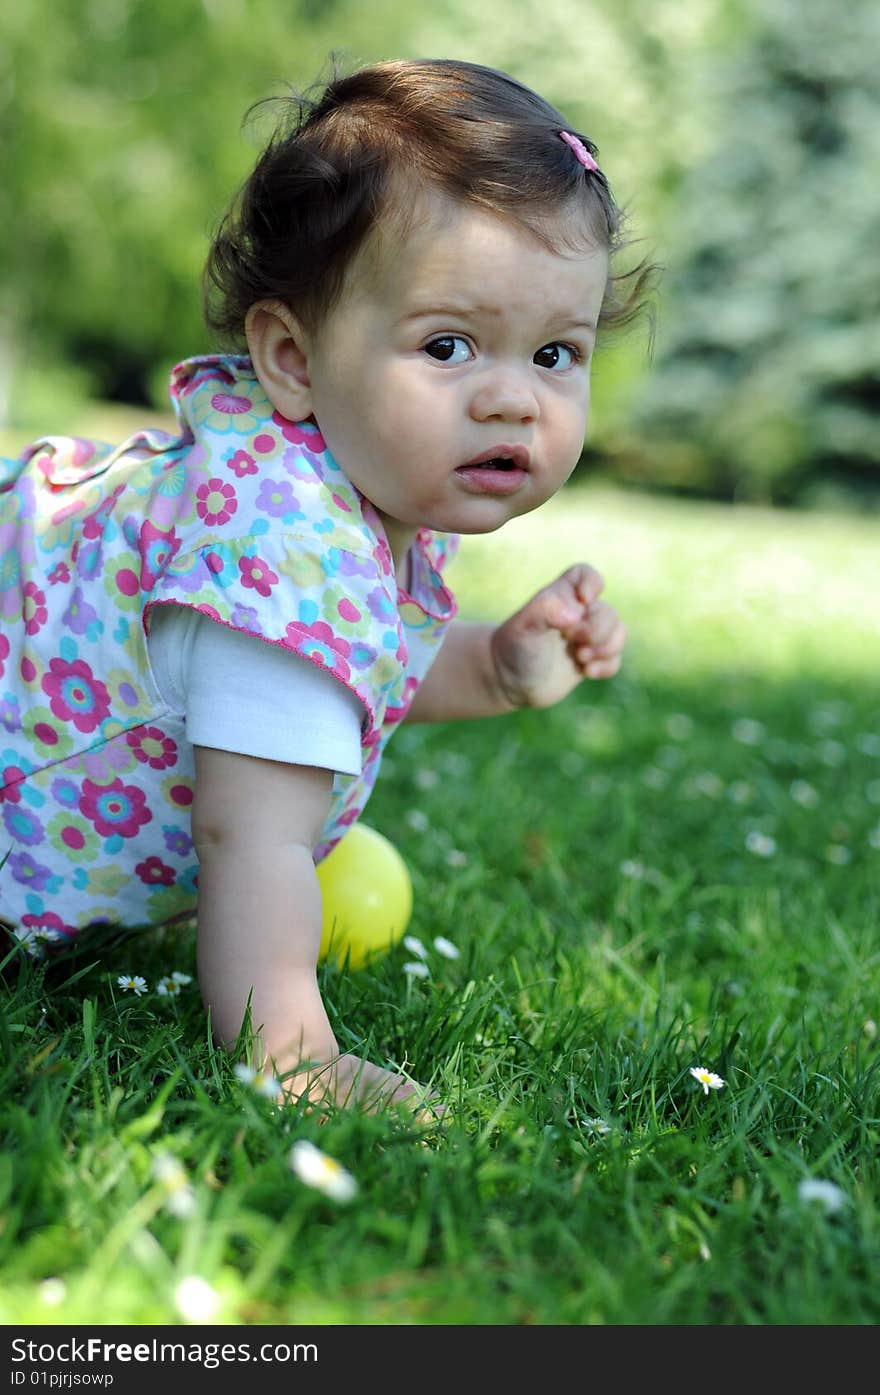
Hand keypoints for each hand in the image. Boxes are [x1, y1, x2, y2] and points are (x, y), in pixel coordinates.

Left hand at [489, 563, 625, 709]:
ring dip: (606, 647)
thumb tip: (576, 613)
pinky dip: (606, 666)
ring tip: (581, 658)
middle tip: (574, 641)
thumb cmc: (514, 646)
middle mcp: (577, 614)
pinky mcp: (591, 660)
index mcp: (560, 596)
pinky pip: (615, 659)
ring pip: (618, 633)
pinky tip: (585, 672)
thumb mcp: (524, 626)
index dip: (592, 584)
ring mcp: (586, 637)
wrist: (508, 680)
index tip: (583, 601)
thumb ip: (545, 610)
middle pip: (608, 611)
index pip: (586, 575)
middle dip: (598, 629)